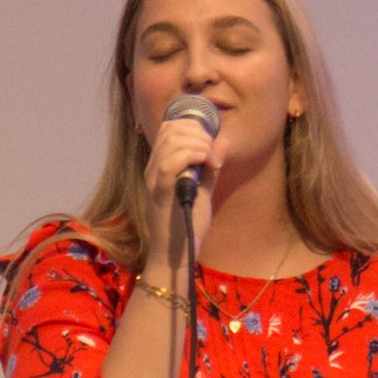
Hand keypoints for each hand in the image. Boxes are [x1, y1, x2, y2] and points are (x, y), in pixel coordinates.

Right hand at [137, 108, 223, 280]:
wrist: (175, 253)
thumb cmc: (187, 223)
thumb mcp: (203, 189)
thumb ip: (211, 165)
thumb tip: (224, 139)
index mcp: (160, 165)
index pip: (169, 128)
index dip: (192, 124)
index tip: (211, 140)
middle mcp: (153, 168)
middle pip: (170, 129)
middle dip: (197, 131)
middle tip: (212, 151)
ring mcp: (154, 179)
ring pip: (170, 141)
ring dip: (197, 143)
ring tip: (209, 159)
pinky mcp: (160, 192)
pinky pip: (170, 163)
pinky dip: (191, 155)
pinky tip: (205, 163)